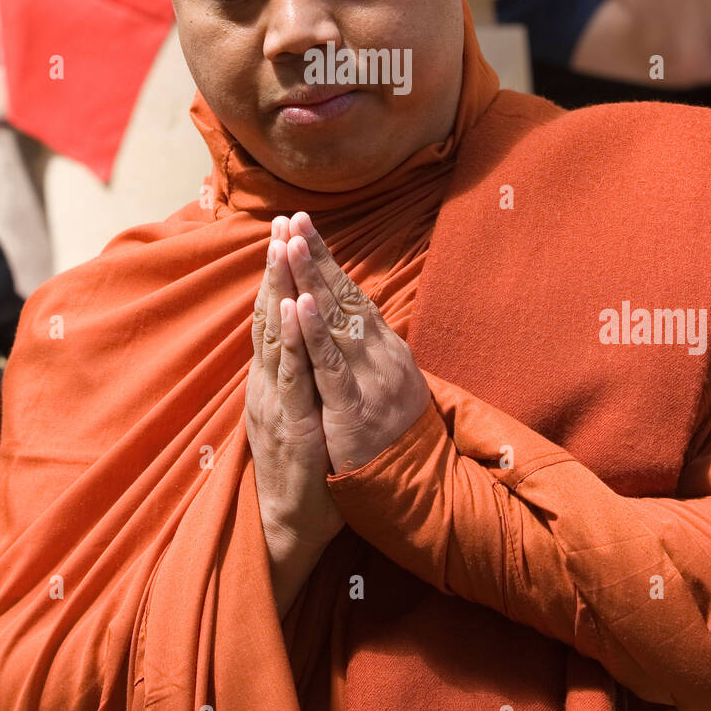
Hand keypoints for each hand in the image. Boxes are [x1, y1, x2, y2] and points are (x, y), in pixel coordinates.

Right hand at [245, 216, 343, 610]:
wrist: (287, 525)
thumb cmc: (302, 469)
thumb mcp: (302, 413)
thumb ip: (302, 378)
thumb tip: (313, 345)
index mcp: (274, 377)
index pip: (274, 314)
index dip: (279, 273)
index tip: (284, 232)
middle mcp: (269, 381)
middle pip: (270, 312)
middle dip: (277, 265)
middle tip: (280, 220)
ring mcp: (275, 399)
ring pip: (275, 334)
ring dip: (278, 286)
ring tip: (282, 244)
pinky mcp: (289, 420)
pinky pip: (290, 372)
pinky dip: (290, 336)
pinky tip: (291, 305)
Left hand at [284, 212, 431, 473]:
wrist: (421, 492)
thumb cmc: (397, 437)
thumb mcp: (386, 384)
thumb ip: (369, 350)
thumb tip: (351, 315)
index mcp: (385, 348)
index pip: (350, 294)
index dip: (326, 260)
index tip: (302, 226)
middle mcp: (380, 355)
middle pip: (341, 297)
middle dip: (315, 257)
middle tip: (293, 218)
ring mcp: (368, 380)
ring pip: (334, 322)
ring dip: (311, 280)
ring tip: (290, 244)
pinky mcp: (353, 409)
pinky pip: (331, 366)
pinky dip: (314, 333)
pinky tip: (299, 304)